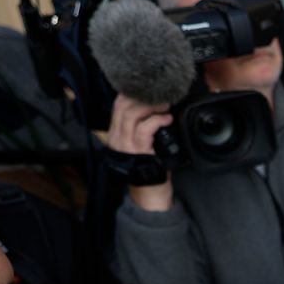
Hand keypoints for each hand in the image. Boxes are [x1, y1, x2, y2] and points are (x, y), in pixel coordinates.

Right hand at [108, 94, 174, 210]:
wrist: (150, 195)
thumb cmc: (151, 169)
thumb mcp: (144, 144)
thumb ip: (143, 127)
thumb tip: (156, 107)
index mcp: (116, 133)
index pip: (118, 105)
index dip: (132, 92)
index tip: (148, 87)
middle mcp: (116, 137)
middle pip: (122, 105)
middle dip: (142, 95)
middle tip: (160, 94)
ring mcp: (125, 144)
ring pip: (131, 114)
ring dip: (150, 105)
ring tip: (165, 105)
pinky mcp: (137, 150)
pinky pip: (144, 128)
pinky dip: (157, 120)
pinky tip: (167, 119)